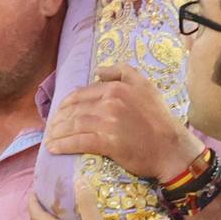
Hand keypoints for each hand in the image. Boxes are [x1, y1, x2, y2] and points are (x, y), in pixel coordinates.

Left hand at [45, 66, 204, 185]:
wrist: (171, 148)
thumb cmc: (159, 118)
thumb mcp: (146, 86)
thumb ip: (123, 72)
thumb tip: (98, 71)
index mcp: (117, 88)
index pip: (82, 94)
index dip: (66, 104)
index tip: (59, 112)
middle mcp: (111, 103)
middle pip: (75, 109)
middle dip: (58, 119)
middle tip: (50, 127)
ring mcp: (108, 123)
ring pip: (74, 125)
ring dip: (57, 132)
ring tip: (49, 138)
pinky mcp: (108, 143)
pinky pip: (79, 142)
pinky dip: (64, 145)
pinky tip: (54, 148)